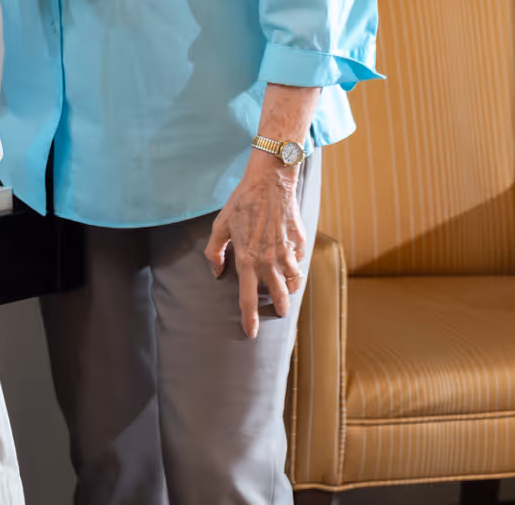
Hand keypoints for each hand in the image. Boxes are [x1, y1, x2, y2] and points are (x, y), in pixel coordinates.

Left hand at [203, 155, 307, 338]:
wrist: (270, 181)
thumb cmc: (242, 201)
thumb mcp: (220, 225)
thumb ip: (215, 252)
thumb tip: (217, 272)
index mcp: (247, 259)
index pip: (248, 298)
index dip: (249, 318)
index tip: (252, 333)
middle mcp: (269, 260)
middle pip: (278, 296)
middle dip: (279, 307)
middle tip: (279, 312)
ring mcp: (287, 252)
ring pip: (293, 281)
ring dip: (290, 289)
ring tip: (288, 291)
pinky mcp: (299, 242)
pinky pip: (299, 261)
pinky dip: (296, 266)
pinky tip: (292, 263)